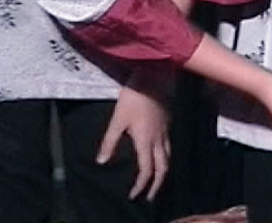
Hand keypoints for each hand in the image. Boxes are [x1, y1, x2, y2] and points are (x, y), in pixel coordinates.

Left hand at [97, 85, 170, 199]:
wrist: (154, 77)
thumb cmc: (134, 97)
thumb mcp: (118, 119)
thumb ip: (110, 141)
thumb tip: (102, 161)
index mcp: (146, 141)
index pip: (146, 170)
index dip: (141, 185)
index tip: (134, 195)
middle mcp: (159, 139)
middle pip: (163, 168)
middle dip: (157, 184)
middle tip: (150, 196)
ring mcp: (166, 130)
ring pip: (169, 157)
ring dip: (163, 172)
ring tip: (156, 179)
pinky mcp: (168, 121)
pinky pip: (170, 145)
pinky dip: (165, 156)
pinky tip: (158, 154)